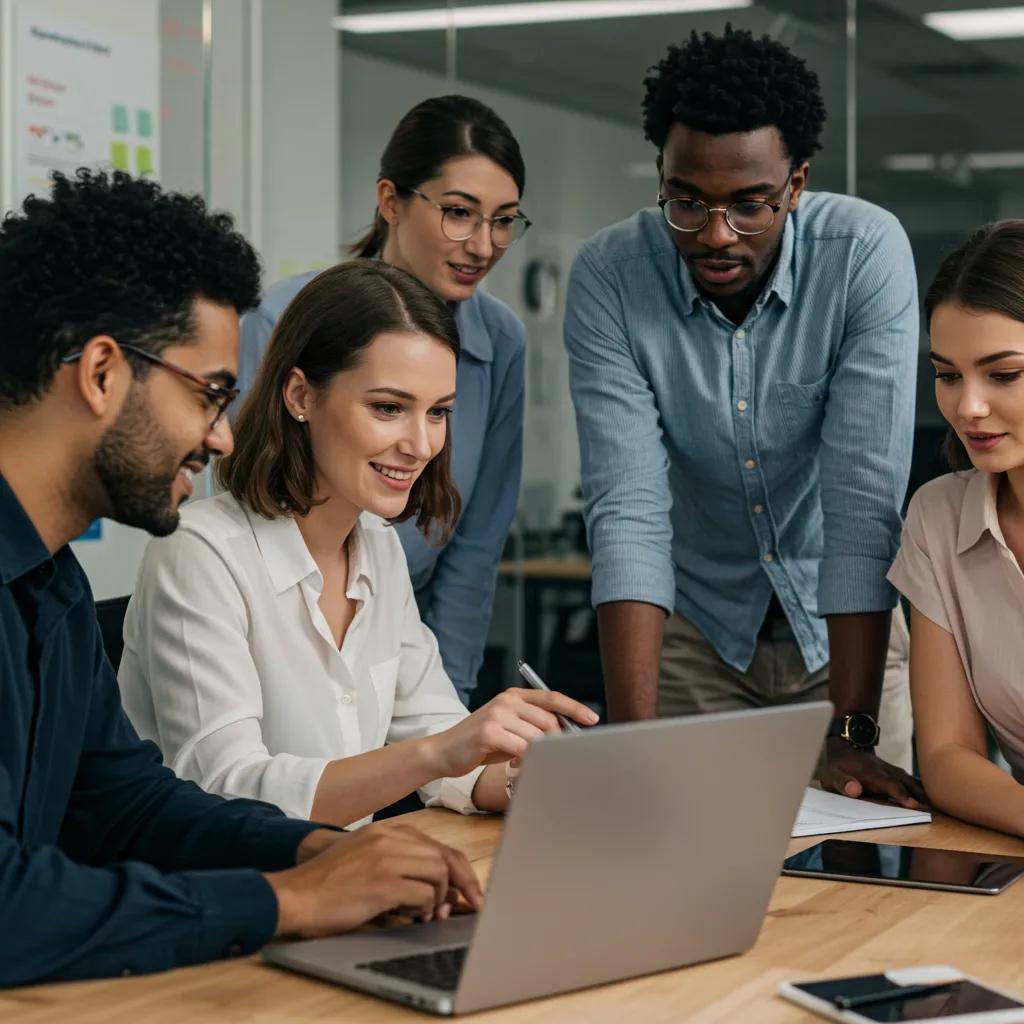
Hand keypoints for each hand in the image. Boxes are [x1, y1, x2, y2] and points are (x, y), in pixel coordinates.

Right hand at [265, 821, 482, 938]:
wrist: (294, 895)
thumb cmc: (328, 884)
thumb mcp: (365, 857)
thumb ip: (398, 861)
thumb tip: (437, 884)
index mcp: (387, 831)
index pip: (438, 845)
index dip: (460, 870)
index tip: (470, 890)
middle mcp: (389, 838)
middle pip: (445, 857)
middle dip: (462, 884)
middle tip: (467, 906)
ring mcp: (387, 858)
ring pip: (438, 873)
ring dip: (440, 898)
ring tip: (429, 914)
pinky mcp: (383, 883)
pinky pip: (423, 894)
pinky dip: (425, 909)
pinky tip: (415, 917)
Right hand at [424, 687, 598, 778]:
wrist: (444, 751)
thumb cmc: (481, 743)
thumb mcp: (509, 728)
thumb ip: (533, 726)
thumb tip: (566, 735)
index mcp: (513, 696)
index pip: (552, 697)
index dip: (575, 708)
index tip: (592, 719)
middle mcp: (506, 701)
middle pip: (549, 720)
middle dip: (554, 741)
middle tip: (550, 756)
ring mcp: (497, 714)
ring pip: (537, 737)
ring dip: (537, 754)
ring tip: (524, 761)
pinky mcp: (489, 732)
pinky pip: (521, 748)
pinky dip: (524, 760)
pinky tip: (514, 764)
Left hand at [820, 738, 928, 808]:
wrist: (846, 748)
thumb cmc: (839, 767)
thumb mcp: (833, 775)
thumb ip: (842, 782)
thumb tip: (855, 790)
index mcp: (872, 773)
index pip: (889, 785)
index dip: (901, 795)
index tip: (914, 806)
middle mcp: (887, 771)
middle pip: (907, 784)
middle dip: (920, 798)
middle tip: (934, 814)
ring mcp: (894, 772)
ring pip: (913, 783)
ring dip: (925, 796)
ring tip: (938, 812)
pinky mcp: (897, 775)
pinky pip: (912, 783)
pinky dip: (922, 793)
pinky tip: (931, 804)